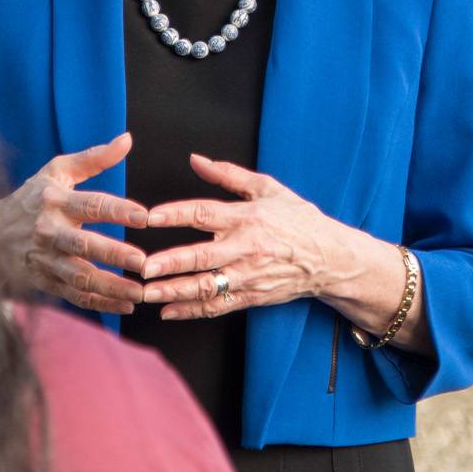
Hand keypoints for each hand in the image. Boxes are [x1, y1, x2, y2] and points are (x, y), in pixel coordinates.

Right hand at [0, 132, 148, 314]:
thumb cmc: (32, 197)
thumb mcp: (57, 171)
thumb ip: (94, 158)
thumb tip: (127, 139)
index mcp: (55, 202)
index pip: (90, 205)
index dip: (118, 210)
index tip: (145, 217)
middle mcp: (49, 232)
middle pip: (83, 245)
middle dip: (113, 254)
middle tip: (143, 262)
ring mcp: (45, 260)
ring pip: (79, 277)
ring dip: (110, 287)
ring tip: (139, 293)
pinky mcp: (43, 281)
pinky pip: (74, 296)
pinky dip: (99, 304)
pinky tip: (125, 306)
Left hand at [141, 154, 351, 319]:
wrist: (330, 258)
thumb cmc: (298, 220)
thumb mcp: (268, 188)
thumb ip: (229, 174)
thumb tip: (196, 160)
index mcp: (246, 217)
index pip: (204, 213)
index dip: (175, 214)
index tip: (149, 216)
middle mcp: (245, 248)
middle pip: (202, 256)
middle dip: (170, 263)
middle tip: (142, 267)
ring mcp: (248, 275)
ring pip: (206, 287)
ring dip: (174, 291)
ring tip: (146, 293)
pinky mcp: (251, 296)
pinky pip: (217, 306)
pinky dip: (191, 310)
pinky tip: (168, 311)